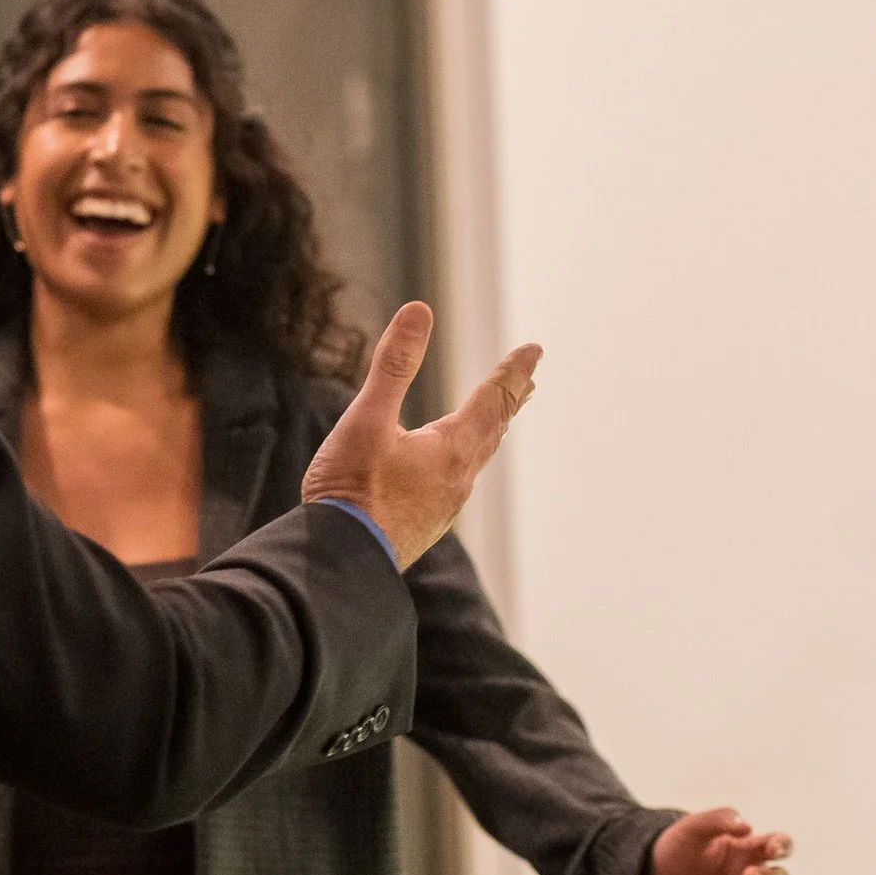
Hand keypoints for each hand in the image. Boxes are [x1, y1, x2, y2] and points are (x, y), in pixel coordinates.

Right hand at [301, 302, 541, 567]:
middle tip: (528, 382)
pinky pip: (455, 485)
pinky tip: (448, 474)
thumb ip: (393, 366)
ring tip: (494, 423)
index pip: (492, 400)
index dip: (512, 372)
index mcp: (450, 448)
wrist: (342, 562)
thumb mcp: (367, 419)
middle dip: (508, 401)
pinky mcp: (424, 526)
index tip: (534, 350)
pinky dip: (463, 463)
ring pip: (476, 460)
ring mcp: (443, 506)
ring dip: (489, 433)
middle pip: (492, 431)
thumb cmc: (351, 490)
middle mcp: (457, 478)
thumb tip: (419, 312)